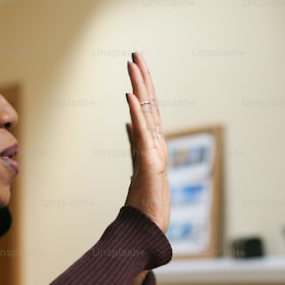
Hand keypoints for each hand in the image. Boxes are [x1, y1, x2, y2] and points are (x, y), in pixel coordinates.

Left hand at [123, 52, 168, 232]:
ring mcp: (154, 154)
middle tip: (136, 54)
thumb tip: (128, 124)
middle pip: (150, 105)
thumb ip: (136, 145)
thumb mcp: (140, 168)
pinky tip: (129, 96)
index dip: (142, 87)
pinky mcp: (150, 165)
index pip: (148, 110)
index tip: (136, 66)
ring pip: (148, 114)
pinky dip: (136, 115)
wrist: (147, 229)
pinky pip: (142, 135)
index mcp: (151, 145)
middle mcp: (155, 146)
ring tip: (133, 64)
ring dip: (140, 88)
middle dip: (143, 78)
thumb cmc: (145, 204)